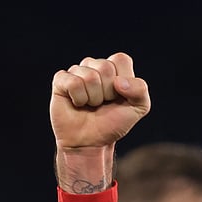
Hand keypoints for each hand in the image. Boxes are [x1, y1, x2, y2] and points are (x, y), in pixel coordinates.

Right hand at [50, 53, 150, 192]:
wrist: (92, 142)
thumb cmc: (114, 123)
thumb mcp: (139, 108)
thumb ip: (140, 90)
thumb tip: (118, 82)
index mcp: (115, 68)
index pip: (120, 59)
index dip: (123, 81)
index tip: (120, 96)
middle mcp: (95, 66)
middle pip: (105, 67)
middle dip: (108, 92)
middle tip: (104, 103)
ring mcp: (77, 72)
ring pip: (89, 77)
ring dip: (94, 98)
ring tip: (91, 105)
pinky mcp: (61, 80)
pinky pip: (73, 83)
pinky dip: (79, 99)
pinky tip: (78, 104)